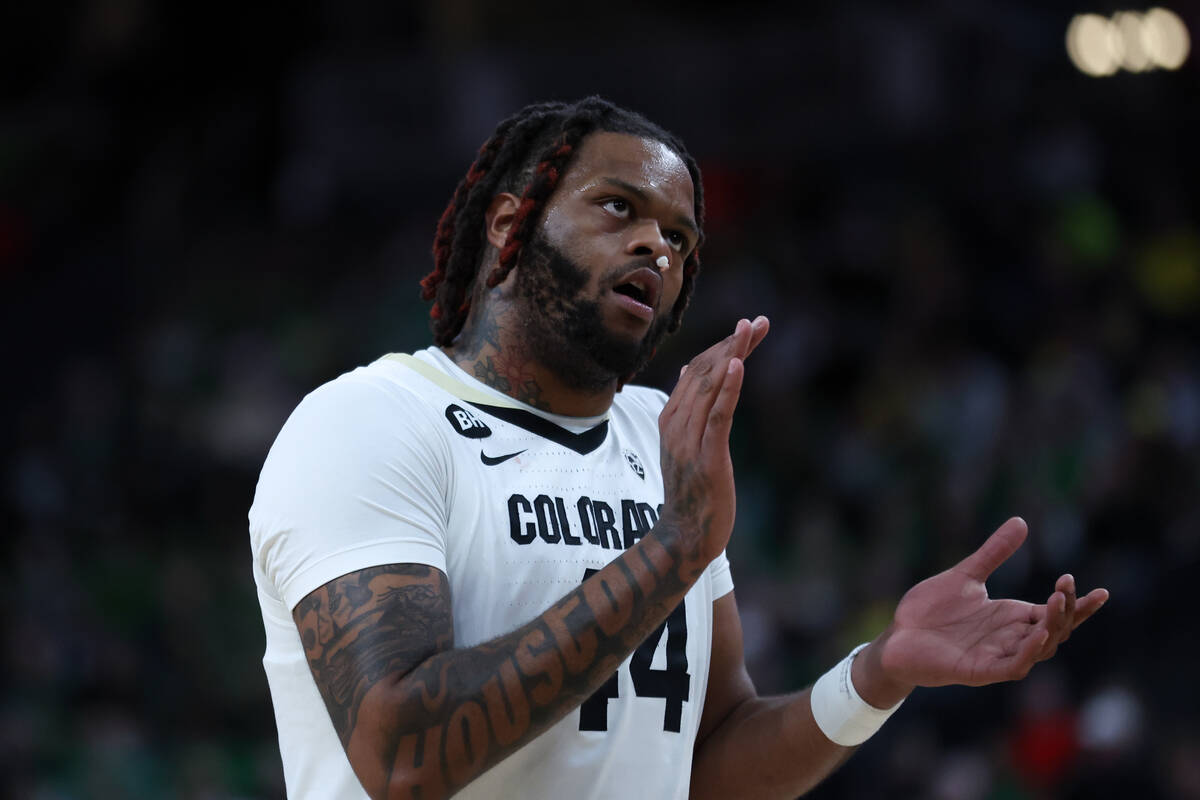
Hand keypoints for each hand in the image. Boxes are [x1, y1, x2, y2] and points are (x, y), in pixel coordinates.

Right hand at [657, 316, 769, 563]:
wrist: (684, 535)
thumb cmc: (691, 491)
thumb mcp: (687, 443)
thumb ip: (689, 407)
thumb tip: (692, 369)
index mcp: (672, 418)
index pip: (699, 371)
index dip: (725, 347)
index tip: (750, 328)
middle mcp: (677, 424)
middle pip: (706, 372)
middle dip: (733, 344)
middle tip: (759, 321)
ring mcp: (690, 440)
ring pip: (710, 387)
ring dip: (732, 354)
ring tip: (751, 329)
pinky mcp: (707, 456)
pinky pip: (717, 415)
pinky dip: (727, 388)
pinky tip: (738, 365)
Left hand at [857, 517, 1108, 703]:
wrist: (897, 635)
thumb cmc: (930, 610)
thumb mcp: (966, 575)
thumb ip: (994, 552)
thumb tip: (1021, 521)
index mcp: (1011, 617)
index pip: (1055, 613)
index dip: (1078, 605)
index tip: (1102, 592)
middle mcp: (1010, 638)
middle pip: (1054, 629)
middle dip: (1067, 609)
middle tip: (1066, 584)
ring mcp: (997, 655)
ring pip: (1039, 649)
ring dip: (1051, 628)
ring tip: (1056, 602)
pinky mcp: (979, 670)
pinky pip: (1013, 665)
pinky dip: (1028, 653)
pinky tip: (1037, 635)